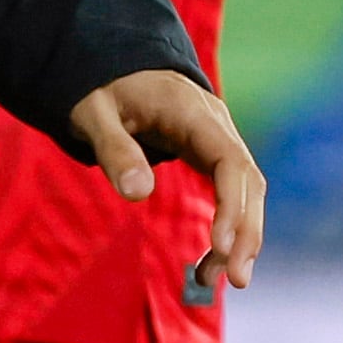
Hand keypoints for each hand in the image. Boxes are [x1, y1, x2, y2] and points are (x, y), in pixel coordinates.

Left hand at [67, 68, 266, 302]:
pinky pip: (231, 190)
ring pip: (246, 190)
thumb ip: (114, 149)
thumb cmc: (100, 87)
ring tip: (218, 280)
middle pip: (249, 181)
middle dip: (247, 231)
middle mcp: (216, 124)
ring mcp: (218, 138)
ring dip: (241, 235)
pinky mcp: (211, 152)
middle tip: (236, 279)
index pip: (230, 161)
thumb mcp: (93, 113)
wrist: (112, 62)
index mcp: (191, 111)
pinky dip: (229, 224)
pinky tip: (215, 259)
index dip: (233, 205)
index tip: (222, 246)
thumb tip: (138, 194)